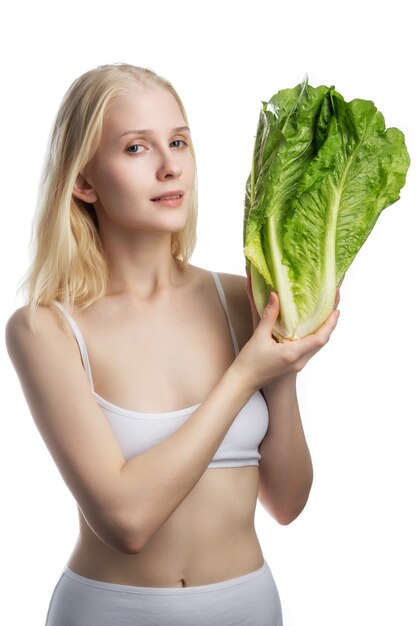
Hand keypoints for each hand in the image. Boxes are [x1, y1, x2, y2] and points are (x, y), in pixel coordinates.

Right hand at [236, 270, 339, 392]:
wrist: (244, 382)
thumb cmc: (249, 362)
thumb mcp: (258, 337)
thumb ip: (269, 316)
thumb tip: (275, 296)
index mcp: (292, 354)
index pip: (319, 339)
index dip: (330, 324)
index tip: (336, 311)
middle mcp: (299, 361)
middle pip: (322, 342)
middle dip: (330, 325)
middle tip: (334, 306)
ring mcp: (298, 364)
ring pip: (316, 346)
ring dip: (323, 331)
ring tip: (326, 314)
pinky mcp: (294, 364)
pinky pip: (309, 349)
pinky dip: (313, 337)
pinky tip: (311, 327)